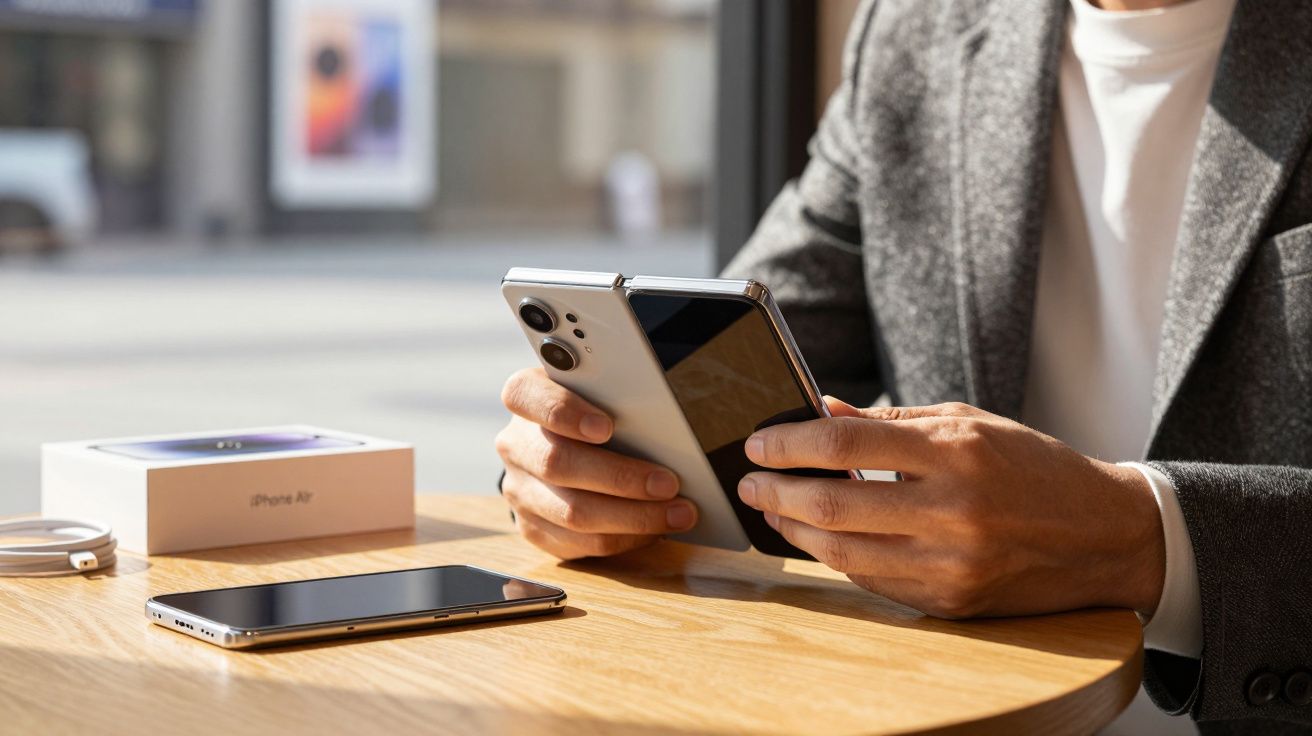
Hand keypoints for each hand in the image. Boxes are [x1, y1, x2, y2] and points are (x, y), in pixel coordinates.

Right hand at [495, 367, 697, 559]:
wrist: (563, 446)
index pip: (526, 396)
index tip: (605, 427)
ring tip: (678, 513)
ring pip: (572, 513)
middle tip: (668, 483)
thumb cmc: (594, 411)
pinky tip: (656, 530)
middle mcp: (515, 444)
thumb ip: (615, 395)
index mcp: (525, 397)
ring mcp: (520, 490)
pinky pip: (580, 543)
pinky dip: (624, 538)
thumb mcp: (599, 391)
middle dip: (619, 477)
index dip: (563, 413)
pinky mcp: (532, 528)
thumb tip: (662, 422)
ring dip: (633, 517)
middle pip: (557, 464)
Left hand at [737, 399, 1164, 618]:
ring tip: (774, 510)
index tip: (759, 443)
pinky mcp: (952, 601)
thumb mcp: (967, 423)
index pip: (844, 446)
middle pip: (833, 506)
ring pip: (843, 553)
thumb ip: (889, 422)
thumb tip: (819, 412)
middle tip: (749, 481)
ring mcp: (952, 563)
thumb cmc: (1032, 467)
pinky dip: (836, 558)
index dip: (789, 444)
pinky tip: (819, 538)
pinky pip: (873, 581)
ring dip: (795, 531)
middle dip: (777, 492)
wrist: (1106, 534)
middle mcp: (952, 511)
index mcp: (955, 453)